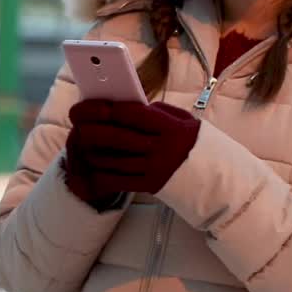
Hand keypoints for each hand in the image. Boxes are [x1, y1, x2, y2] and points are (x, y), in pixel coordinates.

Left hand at [62, 99, 200, 197]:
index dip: (109, 108)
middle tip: (75, 121)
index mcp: (171, 128)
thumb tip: (124, 106)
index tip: (93, 104)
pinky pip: (117, 180)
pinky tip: (92, 168)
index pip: (132, 114)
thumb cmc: (194, 142)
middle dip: (91, 128)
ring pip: (112, 159)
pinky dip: (100, 174)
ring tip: (82, 142)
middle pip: (116, 136)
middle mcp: (161, 149)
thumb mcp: (183, 120)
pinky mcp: (149, 186)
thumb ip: (155, 112)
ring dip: (92, 151)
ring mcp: (154, 169)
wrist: (216, 178)